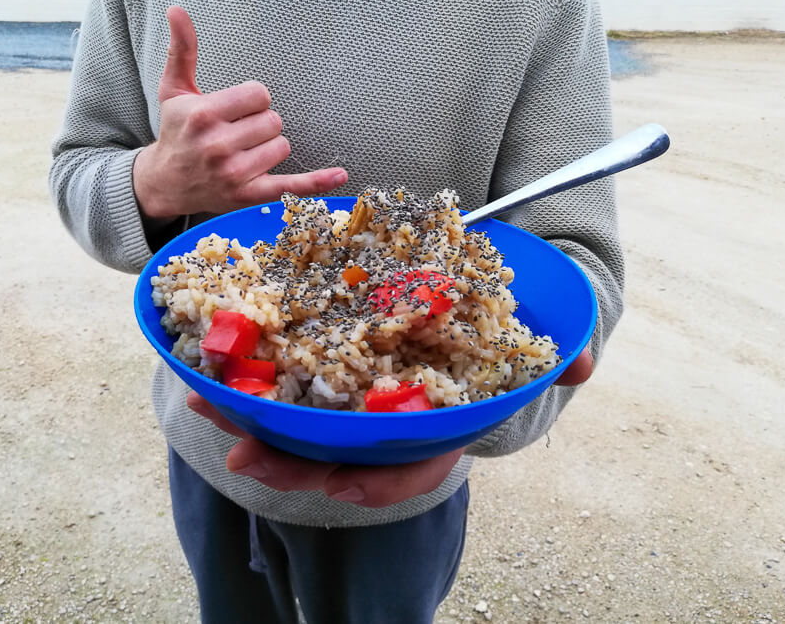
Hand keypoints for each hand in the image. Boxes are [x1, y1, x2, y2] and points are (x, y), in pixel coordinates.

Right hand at [133, 5, 347, 219]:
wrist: (165, 182)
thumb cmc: (176, 132)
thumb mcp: (173, 90)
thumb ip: (182, 50)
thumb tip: (177, 10)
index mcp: (203, 114)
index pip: (259, 95)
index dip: (252, 100)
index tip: (235, 110)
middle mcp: (217, 145)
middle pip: (273, 121)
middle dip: (260, 124)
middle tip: (236, 133)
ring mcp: (233, 173)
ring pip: (282, 147)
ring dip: (269, 147)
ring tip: (242, 152)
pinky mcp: (247, 195)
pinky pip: (290, 186)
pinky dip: (316, 182)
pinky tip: (339, 176)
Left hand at [184, 353, 591, 505]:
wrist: (477, 302)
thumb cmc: (504, 332)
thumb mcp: (533, 341)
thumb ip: (557, 354)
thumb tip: (578, 364)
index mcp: (440, 420)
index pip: (415, 464)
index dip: (381, 481)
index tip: (343, 483)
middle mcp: (393, 417)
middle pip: (342, 453)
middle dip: (292, 460)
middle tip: (245, 455)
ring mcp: (359, 392)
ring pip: (305, 419)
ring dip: (254, 416)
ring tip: (206, 401)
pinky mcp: (333, 357)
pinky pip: (290, 373)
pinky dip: (254, 372)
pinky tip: (214, 360)